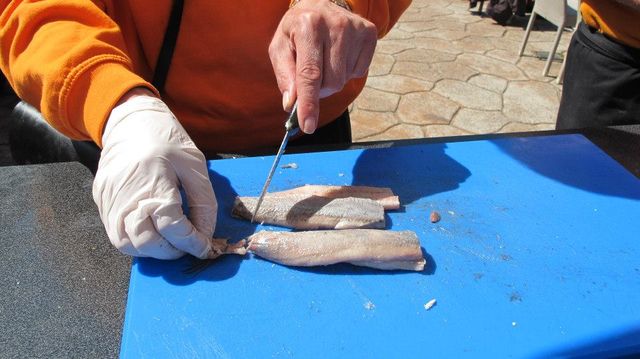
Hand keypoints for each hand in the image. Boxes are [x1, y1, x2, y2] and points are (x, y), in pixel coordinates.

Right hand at [93, 92, 217, 258]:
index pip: (172, 226)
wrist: (131, 120)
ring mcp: (109, 199)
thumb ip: (203, 203)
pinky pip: (114, 232)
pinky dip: (135, 240)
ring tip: (168, 240)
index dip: (191, 243)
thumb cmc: (166, 140)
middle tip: (186, 245)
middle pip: (146, 242)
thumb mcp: (195, 166)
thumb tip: (204, 235)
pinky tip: (151, 231)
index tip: (204, 247)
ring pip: (125, 243)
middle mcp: (126, 193)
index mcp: (154, 181)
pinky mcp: (101, 200)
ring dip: (151, 250)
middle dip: (171, 251)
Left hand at [269, 0, 376, 133]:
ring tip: (324, 60)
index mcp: (308, 25)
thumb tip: (291, 104)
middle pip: (330, 82)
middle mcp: (335, 25)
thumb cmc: (296, 30)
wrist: (321, 4)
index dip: (309, 103)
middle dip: (318, 90)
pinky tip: (339, 55)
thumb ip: (284, 76)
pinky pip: (358, 72)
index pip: (310, 73)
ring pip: (344, 80)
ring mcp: (356, 29)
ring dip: (331, 80)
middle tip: (311, 77)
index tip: (307, 125)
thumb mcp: (280, 47)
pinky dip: (346, 72)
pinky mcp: (370, 34)